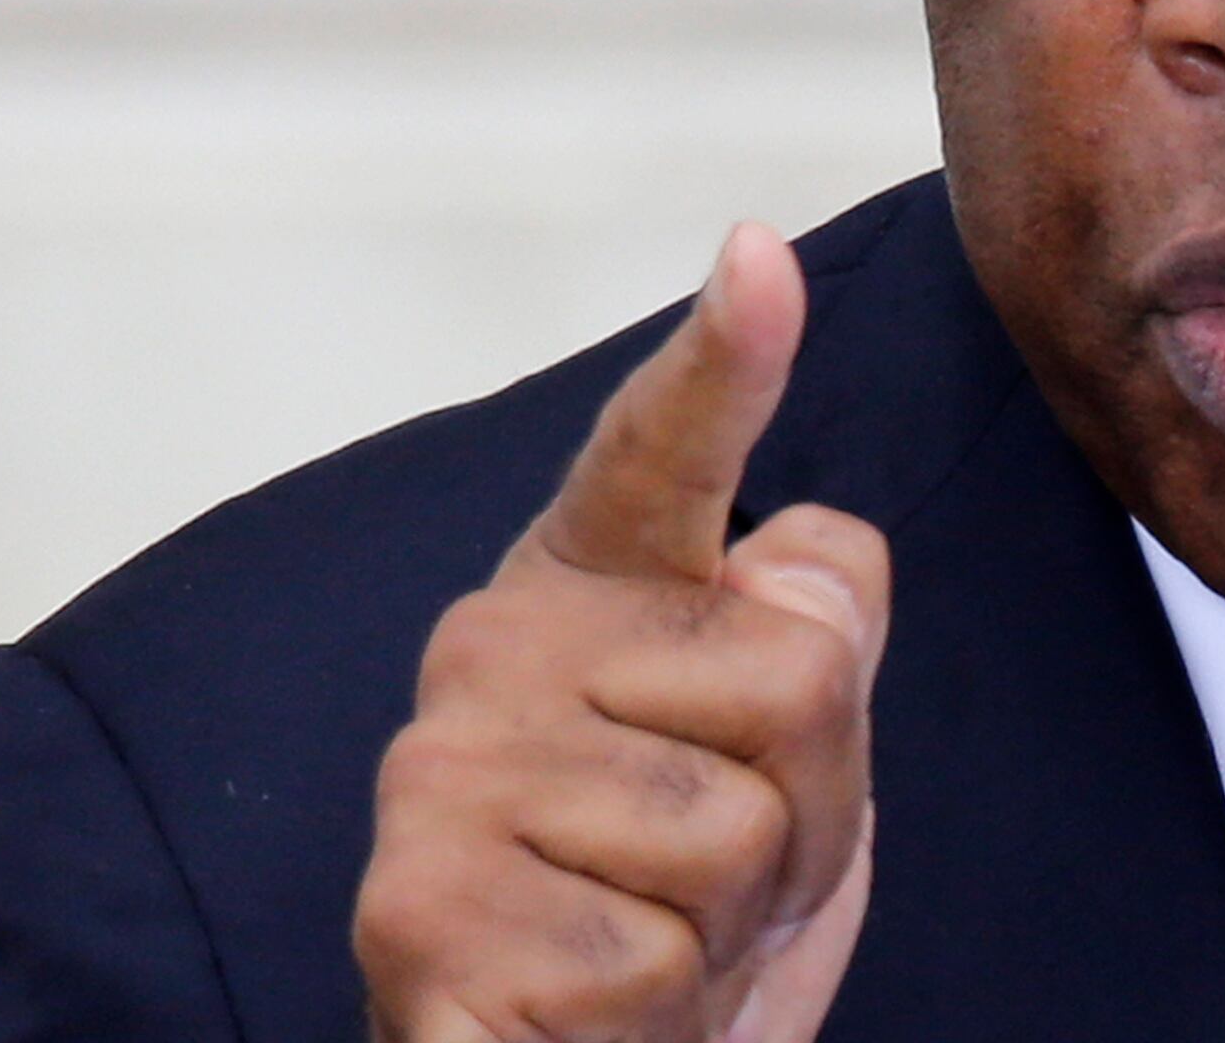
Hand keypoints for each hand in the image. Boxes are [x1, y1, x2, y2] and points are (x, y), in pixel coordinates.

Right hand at [357, 224, 890, 1042]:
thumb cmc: (681, 904)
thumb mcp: (786, 756)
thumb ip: (812, 629)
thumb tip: (799, 555)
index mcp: (586, 583)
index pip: (663, 450)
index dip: (726, 359)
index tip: (761, 258)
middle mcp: (489, 651)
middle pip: (798, 685)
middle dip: (803, 815)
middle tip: (714, 878)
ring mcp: (439, 783)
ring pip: (736, 840)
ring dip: (728, 931)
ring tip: (653, 942)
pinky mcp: (412, 923)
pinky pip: (642, 962)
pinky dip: (654, 1020)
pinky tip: (592, 1017)